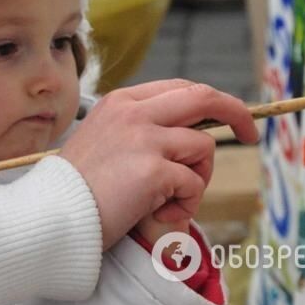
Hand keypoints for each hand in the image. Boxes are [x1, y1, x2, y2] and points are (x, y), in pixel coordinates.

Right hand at [58, 79, 257, 249]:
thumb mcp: (105, 142)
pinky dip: (185, 204)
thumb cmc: (77, 188)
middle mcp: (133, 113)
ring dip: (198, 178)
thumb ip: (140, 131)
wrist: (53, 215)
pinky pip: (194, 184)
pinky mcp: (152, 169)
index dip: (210, 101)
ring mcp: (143, 138)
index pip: (179, 88)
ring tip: (167, 199)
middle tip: (251, 134)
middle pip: (203, 97)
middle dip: (236, 113)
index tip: (227, 119)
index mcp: (120, 103)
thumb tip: (191, 135)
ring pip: (203, 147)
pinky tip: (155, 212)